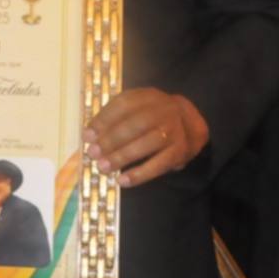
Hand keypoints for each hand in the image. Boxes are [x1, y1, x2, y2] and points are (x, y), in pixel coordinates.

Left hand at [83, 87, 209, 187]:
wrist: (191, 124)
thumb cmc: (155, 117)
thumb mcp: (139, 107)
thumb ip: (116, 117)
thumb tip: (90, 135)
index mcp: (148, 97)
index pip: (124, 104)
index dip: (104, 120)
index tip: (87, 135)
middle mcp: (164, 110)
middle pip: (135, 124)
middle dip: (111, 140)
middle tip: (92, 153)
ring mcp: (174, 131)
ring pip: (146, 144)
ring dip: (122, 157)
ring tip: (103, 167)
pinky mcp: (180, 151)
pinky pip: (159, 164)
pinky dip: (139, 174)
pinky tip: (122, 181)